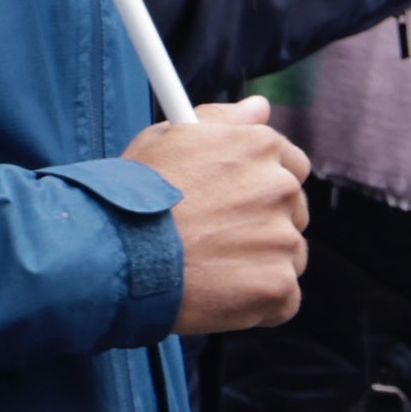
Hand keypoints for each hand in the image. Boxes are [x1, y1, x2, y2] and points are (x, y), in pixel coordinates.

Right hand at [131, 100, 312, 335]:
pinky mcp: (278, 286)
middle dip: (264, 225)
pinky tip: (221, 296)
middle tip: (220, 239)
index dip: (264, 185)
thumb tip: (259, 108)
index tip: (242, 202)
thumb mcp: (167, 138)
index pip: (291, 165)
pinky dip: (259, 304)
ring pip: (288, 256)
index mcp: (259, 147)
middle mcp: (279, 188)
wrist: (118, 253)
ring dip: (261, 264)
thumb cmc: (135, 195)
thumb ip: (222, 120)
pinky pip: (284, 299)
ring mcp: (282, 239)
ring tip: (212, 269)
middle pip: (293, 212)